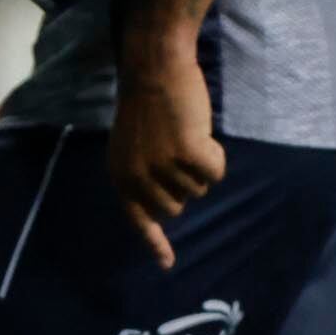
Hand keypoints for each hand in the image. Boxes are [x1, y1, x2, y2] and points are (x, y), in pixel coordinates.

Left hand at [109, 55, 223, 266]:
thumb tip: (164, 211)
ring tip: (183, 134)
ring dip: (199, 165)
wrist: (154, 68)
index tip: (168, 265)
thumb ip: (142, 176)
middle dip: (184, 183)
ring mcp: (162, 167)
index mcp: (120, 175)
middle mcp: (137, 177)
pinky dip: (215, 156)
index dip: (155, 242)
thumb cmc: (147, 105)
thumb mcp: (132, 146)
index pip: (138, 218)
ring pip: (199, 189)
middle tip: (175, 149)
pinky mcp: (188, 155)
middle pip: (178, 206)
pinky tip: (199, 133)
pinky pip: (215, 173)